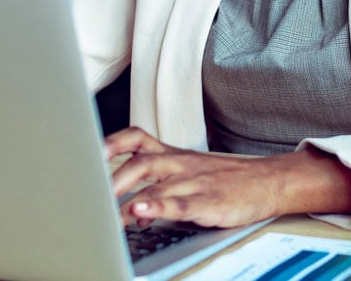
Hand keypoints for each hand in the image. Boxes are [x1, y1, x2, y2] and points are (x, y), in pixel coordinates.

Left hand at [105, 126, 350, 227]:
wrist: (267, 181)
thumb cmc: (224, 178)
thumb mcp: (188, 170)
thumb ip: (156, 180)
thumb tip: (124, 203)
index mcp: (173, 155)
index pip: (136, 139)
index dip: (110, 144)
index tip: (84, 152)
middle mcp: (179, 164)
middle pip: (138, 163)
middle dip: (109, 179)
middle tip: (86, 195)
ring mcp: (193, 182)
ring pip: (154, 182)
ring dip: (125, 195)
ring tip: (104, 209)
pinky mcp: (208, 202)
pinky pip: (179, 203)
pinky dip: (157, 206)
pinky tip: (140, 212)